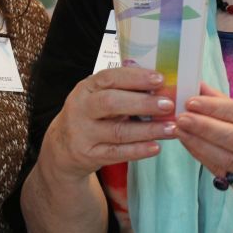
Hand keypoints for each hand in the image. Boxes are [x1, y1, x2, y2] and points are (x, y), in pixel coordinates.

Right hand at [40, 67, 176, 181]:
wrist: (61, 148)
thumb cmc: (89, 116)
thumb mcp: (96, 97)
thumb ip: (121, 90)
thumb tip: (159, 86)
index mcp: (86, 88)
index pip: (110, 77)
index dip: (135, 77)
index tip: (160, 79)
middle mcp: (81, 108)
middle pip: (111, 103)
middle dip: (142, 103)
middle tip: (168, 105)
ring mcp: (83, 133)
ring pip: (117, 131)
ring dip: (148, 130)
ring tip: (171, 128)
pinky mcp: (89, 155)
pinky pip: (117, 153)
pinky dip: (138, 150)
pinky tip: (156, 147)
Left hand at [175, 84, 232, 203]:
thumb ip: (226, 102)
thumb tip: (199, 86)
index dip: (213, 107)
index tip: (191, 101)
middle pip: (231, 136)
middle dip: (203, 126)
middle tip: (181, 117)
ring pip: (223, 156)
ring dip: (197, 142)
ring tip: (178, 130)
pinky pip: (219, 169)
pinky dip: (200, 155)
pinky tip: (187, 144)